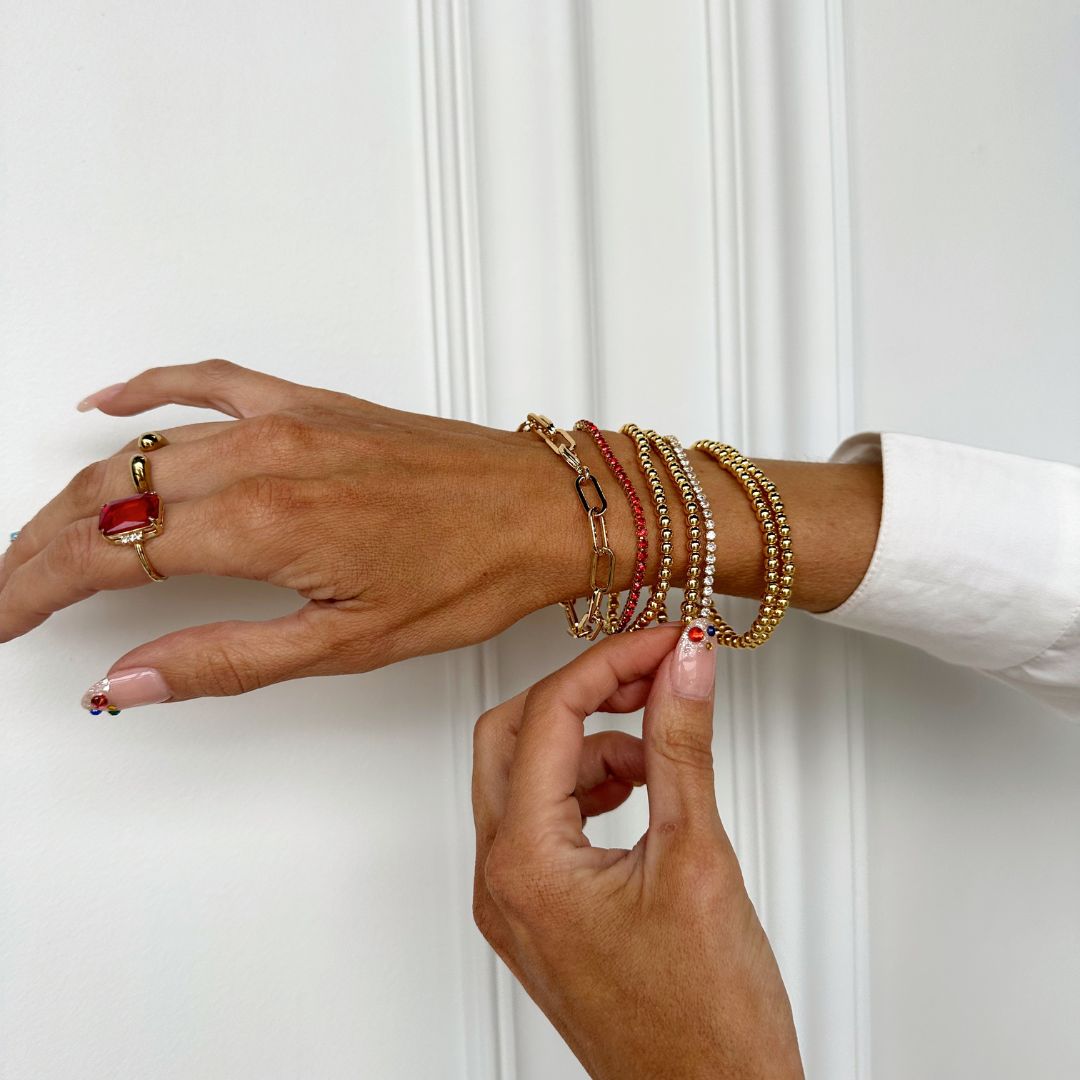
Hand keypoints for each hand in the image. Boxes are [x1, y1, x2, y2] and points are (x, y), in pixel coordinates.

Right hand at [0, 360, 590, 707]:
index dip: (36, 587)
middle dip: (43, 545)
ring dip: (83, 490)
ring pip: (144, 446)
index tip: (2, 616)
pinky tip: (105, 402)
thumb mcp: (345, 644)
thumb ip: (223, 659)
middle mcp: (261, 458)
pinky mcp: (310, 403)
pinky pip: (206, 381)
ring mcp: (284, 420)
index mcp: (263, 524)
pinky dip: (146, 390)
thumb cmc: (470, 575)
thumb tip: (124, 680)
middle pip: (108, 496)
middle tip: (11, 586)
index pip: (107, 553)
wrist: (542, 510)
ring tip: (44, 532)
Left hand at [471, 621, 802, 1078]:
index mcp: (526, 864)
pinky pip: (541, 819)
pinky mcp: (541, 913)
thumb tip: (683, 666)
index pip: (548, 716)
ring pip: (522, 775)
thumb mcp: (698, 858)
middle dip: (581, 692)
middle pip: (511, 735)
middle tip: (650, 672)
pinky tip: (639, 789)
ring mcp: (515, 901)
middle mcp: (503, 882)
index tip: (664, 640)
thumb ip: (680, 746)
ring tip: (655, 749)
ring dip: (585, 741)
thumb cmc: (706, 1023)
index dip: (609, 662)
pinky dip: (584, 785)